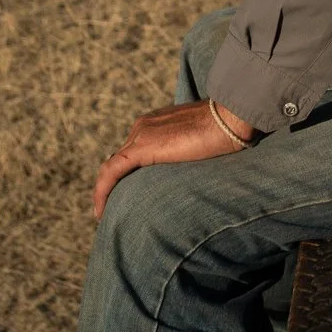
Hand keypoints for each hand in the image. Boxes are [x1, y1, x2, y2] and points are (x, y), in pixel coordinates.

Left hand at [92, 99, 259, 219]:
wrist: (231, 117)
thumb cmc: (226, 129)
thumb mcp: (201, 140)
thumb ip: (188, 150)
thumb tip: (191, 167)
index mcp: (156, 122)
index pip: (133, 149)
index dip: (125, 172)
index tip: (124, 193)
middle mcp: (143, 125)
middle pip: (120, 158)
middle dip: (113, 184)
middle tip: (111, 209)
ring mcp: (141, 134)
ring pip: (112, 166)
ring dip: (105, 190)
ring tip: (104, 213)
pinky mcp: (142, 147)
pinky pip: (112, 172)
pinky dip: (102, 191)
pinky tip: (100, 211)